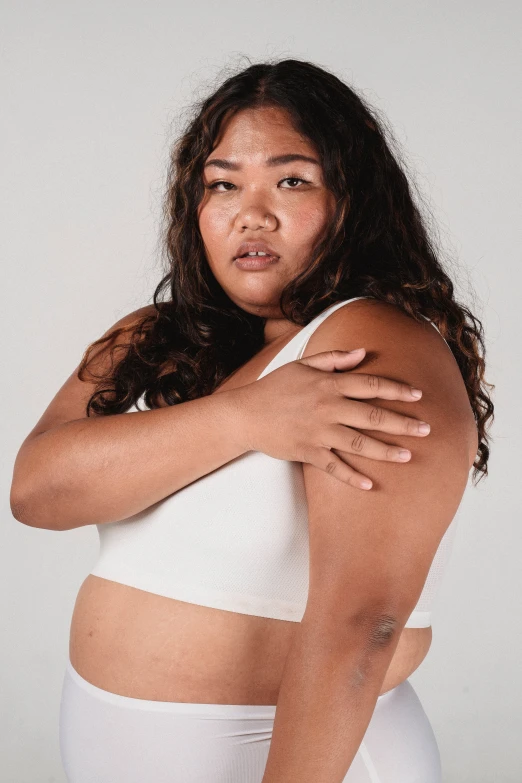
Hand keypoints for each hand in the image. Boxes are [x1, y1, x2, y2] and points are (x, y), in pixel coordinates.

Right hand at [235, 348, 429, 489]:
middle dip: (402, 423)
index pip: (370, 385)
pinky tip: (370, 485)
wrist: (245, 414)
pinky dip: (351, 477)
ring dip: (385, 451)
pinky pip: (334, 467)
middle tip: (427, 430)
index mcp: (328, 385)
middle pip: (372, 416)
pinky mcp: (308, 452)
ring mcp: (318, 432)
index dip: (396, 390)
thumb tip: (362, 353)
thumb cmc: (275, 387)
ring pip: (359, 443)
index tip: (418, 396)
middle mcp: (327, 408)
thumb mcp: (302, 365)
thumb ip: (334, 359)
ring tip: (408, 456)